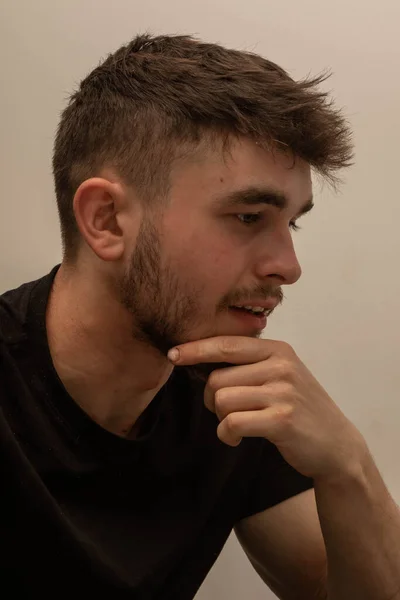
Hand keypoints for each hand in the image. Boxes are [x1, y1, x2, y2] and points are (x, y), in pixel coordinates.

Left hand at [168, 336, 367, 480]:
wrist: (336, 445)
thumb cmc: (299, 409)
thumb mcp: (281, 376)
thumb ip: (249, 365)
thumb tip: (200, 361)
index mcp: (278, 350)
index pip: (227, 344)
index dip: (196, 349)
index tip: (174, 354)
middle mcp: (281, 366)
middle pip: (217, 378)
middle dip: (211, 400)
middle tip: (225, 413)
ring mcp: (283, 392)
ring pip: (222, 401)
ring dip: (220, 419)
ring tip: (236, 426)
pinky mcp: (281, 419)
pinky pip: (231, 423)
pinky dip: (226, 435)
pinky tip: (236, 438)